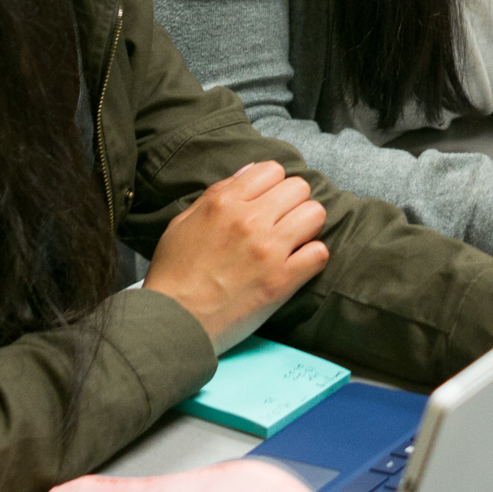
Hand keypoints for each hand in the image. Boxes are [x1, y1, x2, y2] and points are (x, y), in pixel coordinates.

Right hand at [144, 161, 330, 353]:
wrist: (173, 322)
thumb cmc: (173, 274)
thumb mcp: (183, 223)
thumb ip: (216, 193)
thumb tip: (249, 171)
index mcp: (224, 203)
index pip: (272, 170)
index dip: (272, 185)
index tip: (267, 202)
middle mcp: (250, 220)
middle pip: (299, 188)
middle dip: (292, 202)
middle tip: (281, 222)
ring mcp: (269, 250)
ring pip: (315, 214)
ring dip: (306, 226)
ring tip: (292, 241)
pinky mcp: (282, 280)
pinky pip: (319, 253)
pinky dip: (312, 257)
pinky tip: (297, 264)